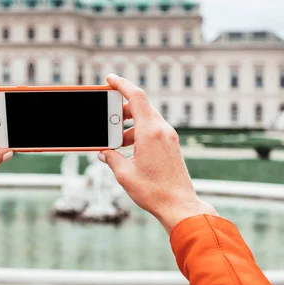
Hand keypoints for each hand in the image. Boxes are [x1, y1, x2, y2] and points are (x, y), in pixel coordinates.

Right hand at [99, 74, 216, 233]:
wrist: (179, 205)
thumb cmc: (153, 191)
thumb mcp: (124, 174)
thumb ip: (111, 158)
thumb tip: (104, 152)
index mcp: (150, 132)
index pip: (136, 96)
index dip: (121, 84)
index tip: (109, 79)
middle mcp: (162, 130)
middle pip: (140, 107)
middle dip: (120, 110)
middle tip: (105, 119)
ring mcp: (169, 137)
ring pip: (146, 119)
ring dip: (128, 125)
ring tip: (114, 141)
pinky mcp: (171, 146)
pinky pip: (152, 130)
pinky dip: (138, 133)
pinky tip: (128, 149)